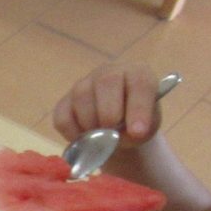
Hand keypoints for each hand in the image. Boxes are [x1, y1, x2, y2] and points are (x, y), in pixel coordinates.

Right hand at [54, 63, 170, 149]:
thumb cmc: (137, 123)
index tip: (137, 132)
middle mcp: (109, 72)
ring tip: (100, 137)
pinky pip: (63, 117)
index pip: (139, 83)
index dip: (138, 107)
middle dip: (109, 113)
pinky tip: (85, 138)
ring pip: (81, 98)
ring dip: (90, 124)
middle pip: (106, 82)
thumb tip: (119, 136)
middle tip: (112, 132)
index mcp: (137, 74)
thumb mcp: (147, 128)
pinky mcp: (65, 101)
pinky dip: (73, 133)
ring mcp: (84, 84)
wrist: (119, 128)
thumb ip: (140, 130)